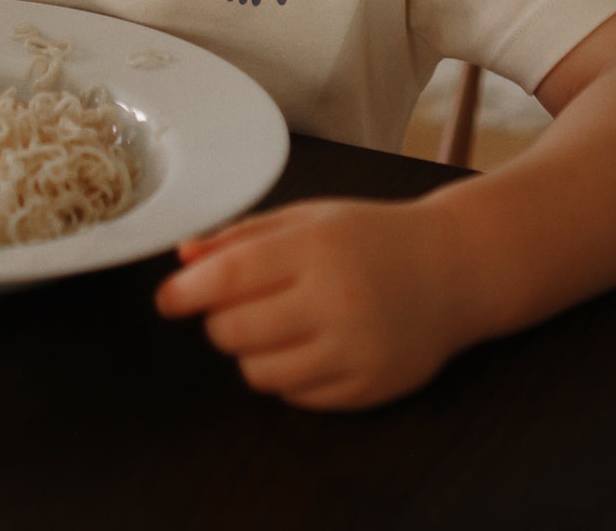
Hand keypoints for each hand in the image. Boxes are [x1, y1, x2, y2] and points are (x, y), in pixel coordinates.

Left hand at [154, 198, 473, 409]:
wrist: (451, 270)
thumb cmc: (370, 236)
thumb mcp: (306, 218)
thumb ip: (242, 236)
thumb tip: (183, 258)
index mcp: (314, 249)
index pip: (231, 276)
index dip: (186, 292)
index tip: (164, 299)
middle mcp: (334, 302)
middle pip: (235, 332)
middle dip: (218, 320)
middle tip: (230, 305)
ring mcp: (354, 352)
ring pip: (260, 372)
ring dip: (249, 351)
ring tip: (271, 324)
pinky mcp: (369, 389)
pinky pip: (297, 397)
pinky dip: (286, 376)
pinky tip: (305, 345)